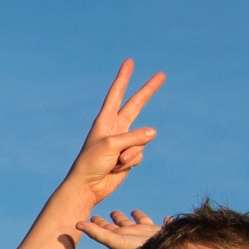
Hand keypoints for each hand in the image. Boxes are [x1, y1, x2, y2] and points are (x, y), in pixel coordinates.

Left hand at [63, 58, 164, 206]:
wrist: (87, 186)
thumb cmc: (91, 162)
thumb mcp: (111, 145)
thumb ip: (133, 137)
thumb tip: (153, 132)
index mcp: (105, 120)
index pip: (116, 94)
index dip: (123, 78)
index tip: (129, 62)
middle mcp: (116, 128)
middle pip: (136, 105)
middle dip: (148, 90)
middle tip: (161, 74)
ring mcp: (124, 142)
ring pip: (142, 139)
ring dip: (130, 152)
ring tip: (115, 161)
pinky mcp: (129, 156)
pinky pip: (139, 154)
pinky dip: (131, 162)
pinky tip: (117, 168)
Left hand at [75, 207, 161, 248]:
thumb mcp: (114, 240)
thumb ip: (97, 233)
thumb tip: (76, 224)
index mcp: (122, 237)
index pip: (107, 229)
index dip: (99, 223)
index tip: (93, 216)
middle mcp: (134, 235)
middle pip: (123, 224)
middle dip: (118, 219)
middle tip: (112, 212)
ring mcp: (148, 234)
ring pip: (142, 223)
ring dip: (138, 217)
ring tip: (134, 212)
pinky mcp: (163, 233)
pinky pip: (164, 226)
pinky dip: (166, 222)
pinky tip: (168, 219)